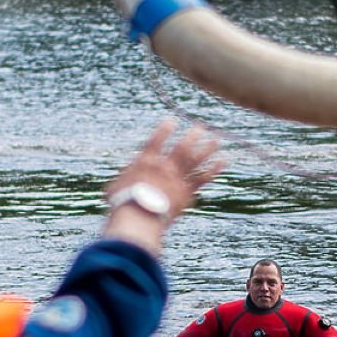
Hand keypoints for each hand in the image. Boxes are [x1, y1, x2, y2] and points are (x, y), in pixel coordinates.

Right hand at [103, 119, 224, 253]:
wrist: (139, 215)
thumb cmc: (122, 205)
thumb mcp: (113, 191)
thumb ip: (119, 184)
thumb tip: (112, 189)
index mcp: (144, 163)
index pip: (155, 141)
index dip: (163, 130)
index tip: (172, 121)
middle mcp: (163, 166)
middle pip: (181, 148)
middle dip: (191, 137)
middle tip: (200, 127)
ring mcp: (176, 178)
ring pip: (195, 159)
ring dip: (206, 148)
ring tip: (216, 139)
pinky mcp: (186, 191)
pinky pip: (203, 177)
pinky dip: (214, 168)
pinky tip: (223, 160)